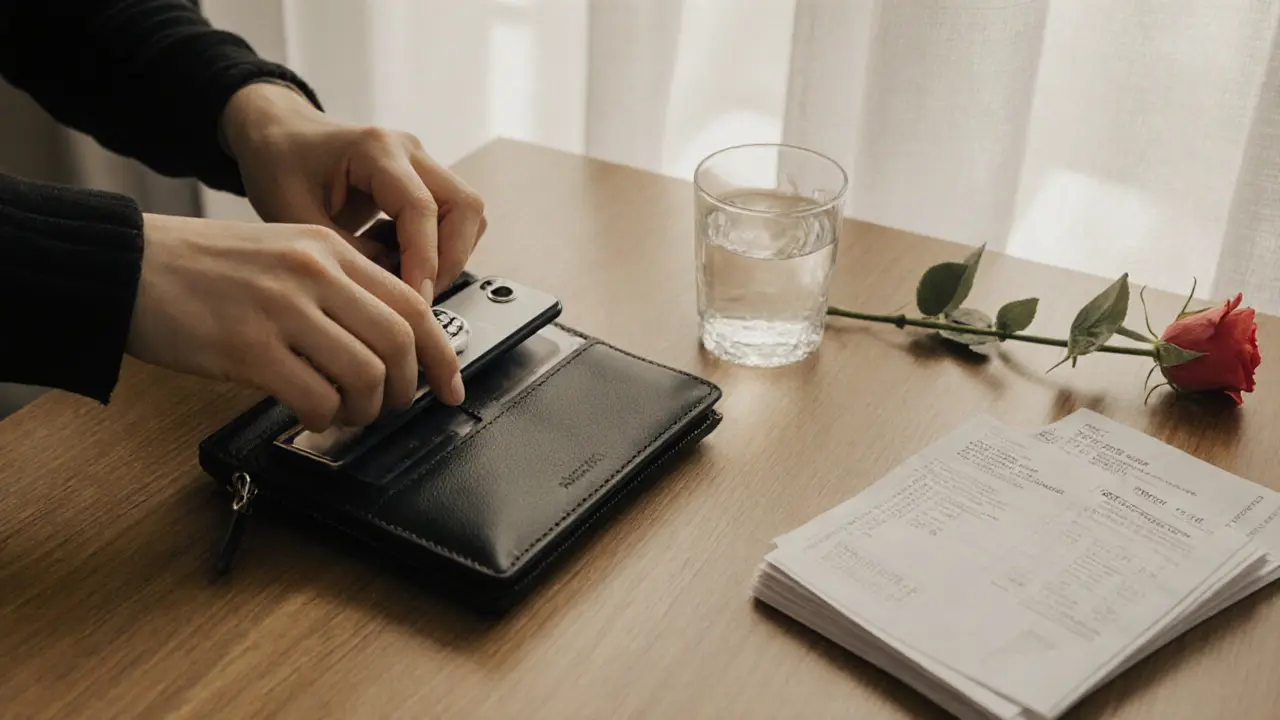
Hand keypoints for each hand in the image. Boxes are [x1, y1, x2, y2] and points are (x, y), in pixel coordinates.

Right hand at [127, 214, 464, 430]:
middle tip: (389, 407)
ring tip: (345, 414)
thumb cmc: (202, 267)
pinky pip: (316, 398)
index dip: (441, 354)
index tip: (449, 385)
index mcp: (328, 248)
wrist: (127, 265)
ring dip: (365, 409)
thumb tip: (387, 342)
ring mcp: (282, 309)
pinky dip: (324, 419)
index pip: (414, 303)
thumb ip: (337, 287)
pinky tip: (310, 416)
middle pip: (400, 342)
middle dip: (406, 389)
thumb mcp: (283, 253)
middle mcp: (313, 272)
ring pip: (366, 374)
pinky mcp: (248, 348)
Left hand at [220, 83, 486, 298]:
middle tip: (420, 297)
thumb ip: (346, 254)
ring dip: (449, 256)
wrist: (277, 134)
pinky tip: (399, 263)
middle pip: (465, 207)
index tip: (415, 301)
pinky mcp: (421, 182)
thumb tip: (389, 290)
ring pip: (467, 214)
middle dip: (450, 260)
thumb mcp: (295, 215)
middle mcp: (408, 152)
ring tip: (408, 282)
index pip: (422, 209)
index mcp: (376, 150)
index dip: (424, 261)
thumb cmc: (279, 162)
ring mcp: (420, 165)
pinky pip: (451, 219)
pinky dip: (436, 249)